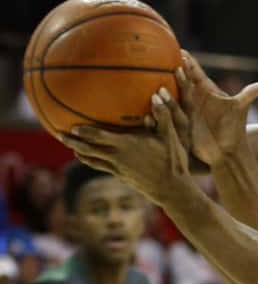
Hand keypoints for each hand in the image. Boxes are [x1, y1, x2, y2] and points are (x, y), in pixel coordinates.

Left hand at [59, 92, 194, 207]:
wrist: (172, 189)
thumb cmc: (173, 160)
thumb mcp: (171, 135)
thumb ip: (163, 115)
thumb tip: (158, 94)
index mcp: (127, 145)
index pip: (99, 137)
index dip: (85, 132)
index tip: (73, 126)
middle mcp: (118, 157)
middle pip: (88, 150)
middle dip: (73, 142)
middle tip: (59, 134)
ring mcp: (118, 169)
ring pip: (92, 160)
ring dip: (79, 152)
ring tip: (70, 147)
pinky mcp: (122, 177)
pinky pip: (101, 167)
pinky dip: (92, 161)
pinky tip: (90, 159)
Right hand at [169, 50, 257, 165]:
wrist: (227, 150)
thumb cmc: (234, 127)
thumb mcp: (239, 109)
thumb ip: (248, 95)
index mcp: (207, 92)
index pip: (197, 74)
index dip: (190, 64)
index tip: (181, 51)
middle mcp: (194, 100)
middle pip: (184, 86)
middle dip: (178, 77)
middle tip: (171, 67)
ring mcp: (186, 113)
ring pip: (175, 103)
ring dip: (168, 98)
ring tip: (160, 91)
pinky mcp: (183, 128)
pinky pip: (170, 120)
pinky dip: (161, 117)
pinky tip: (150, 114)